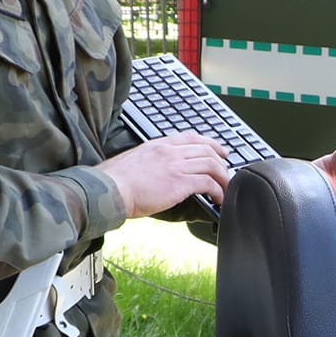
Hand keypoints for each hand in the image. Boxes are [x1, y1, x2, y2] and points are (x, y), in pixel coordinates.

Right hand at [98, 133, 229, 217]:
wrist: (107, 189)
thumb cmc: (114, 181)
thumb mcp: (135, 161)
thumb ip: (152, 162)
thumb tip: (160, 173)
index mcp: (158, 145)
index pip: (190, 137)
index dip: (210, 143)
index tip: (219, 150)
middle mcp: (169, 151)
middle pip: (206, 149)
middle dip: (221, 161)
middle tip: (228, 171)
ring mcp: (175, 165)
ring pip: (211, 165)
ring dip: (223, 178)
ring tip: (225, 189)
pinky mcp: (179, 181)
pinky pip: (208, 183)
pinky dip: (217, 191)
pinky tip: (217, 199)